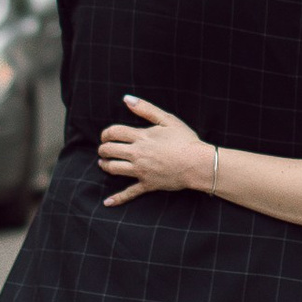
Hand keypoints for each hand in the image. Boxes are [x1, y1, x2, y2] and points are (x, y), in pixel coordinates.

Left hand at [98, 95, 212, 204]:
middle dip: (103, 149)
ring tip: (103, 163)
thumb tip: (126, 99)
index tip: (106, 135)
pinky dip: (117, 198)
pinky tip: (107, 202)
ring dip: (105, 165)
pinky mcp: (147, 184)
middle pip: (109, 150)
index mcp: (141, 137)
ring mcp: (141, 170)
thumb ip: (146, 108)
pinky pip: (129, 192)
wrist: (198, 163)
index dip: (106, 133)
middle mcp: (137, 154)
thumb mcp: (167, 119)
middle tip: (104, 149)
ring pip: (114, 169)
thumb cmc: (185, 140)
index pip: (114, 132)